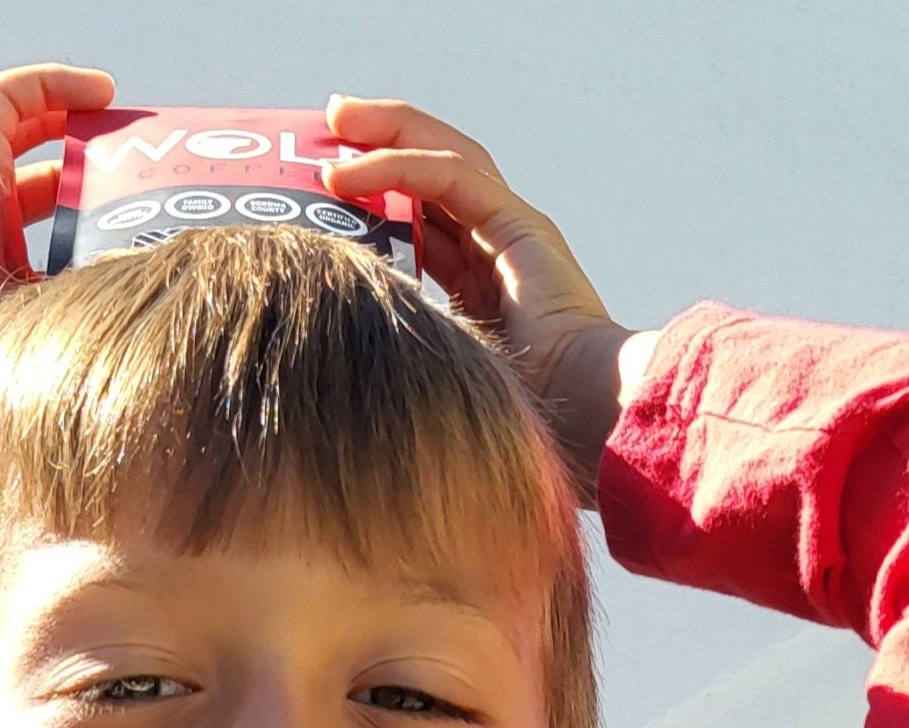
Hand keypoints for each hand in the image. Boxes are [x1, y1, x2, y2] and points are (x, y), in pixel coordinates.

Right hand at [0, 63, 113, 389]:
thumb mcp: (48, 314)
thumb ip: (81, 293)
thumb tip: (132, 284)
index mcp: (1, 251)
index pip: (49, 214)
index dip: (87, 198)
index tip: (132, 200)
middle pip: (41, 170)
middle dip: (84, 157)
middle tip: (130, 156)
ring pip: (22, 122)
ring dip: (68, 108)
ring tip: (114, 106)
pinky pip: (9, 95)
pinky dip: (51, 84)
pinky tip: (99, 91)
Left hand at [321, 98, 655, 503]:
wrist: (588, 426)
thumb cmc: (513, 427)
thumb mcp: (433, 381)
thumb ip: (397, 355)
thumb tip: (325, 358)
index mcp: (479, 288)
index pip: (423, 216)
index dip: (376, 193)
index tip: (320, 185)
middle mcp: (497, 250)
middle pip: (433, 172)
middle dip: (380, 140)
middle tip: (327, 124)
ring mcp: (513, 232)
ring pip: (443, 156)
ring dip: (387, 132)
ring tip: (337, 120)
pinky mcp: (520, 226)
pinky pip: (451, 177)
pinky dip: (399, 168)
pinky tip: (352, 173)